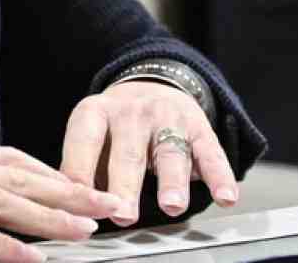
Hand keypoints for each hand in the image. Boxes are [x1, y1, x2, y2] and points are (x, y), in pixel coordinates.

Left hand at [59, 80, 238, 225]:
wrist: (154, 83)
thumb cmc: (115, 127)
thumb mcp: (91, 135)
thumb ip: (83, 168)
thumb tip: (72, 209)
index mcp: (96, 112)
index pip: (84, 142)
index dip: (80, 172)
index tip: (80, 203)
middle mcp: (132, 112)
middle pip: (128, 153)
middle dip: (125, 186)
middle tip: (123, 215)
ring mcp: (168, 118)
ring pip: (170, 152)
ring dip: (171, 181)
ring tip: (171, 206)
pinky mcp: (200, 128)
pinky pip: (211, 154)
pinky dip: (220, 176)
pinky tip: (225, 197)